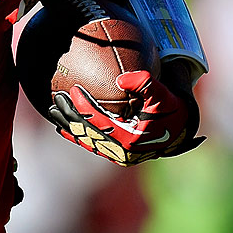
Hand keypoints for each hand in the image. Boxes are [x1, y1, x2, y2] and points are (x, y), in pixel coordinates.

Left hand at [48, 69, 203, 166]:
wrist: (180, 130)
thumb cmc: (171, 109)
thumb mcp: (163, 94)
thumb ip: (145, 84)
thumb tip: (121, 79)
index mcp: (131, 140)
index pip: (101, 122)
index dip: (84, 107)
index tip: (73, 90)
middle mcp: (121, 151)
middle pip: (88, 132)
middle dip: (70, 116)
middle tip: (56, 100)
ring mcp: (116, 154)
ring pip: (86, 139)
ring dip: (68, 125)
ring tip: (52, 110)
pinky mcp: (115, 153)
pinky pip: (91, 144)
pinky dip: (76, 135)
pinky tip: (62, 126)